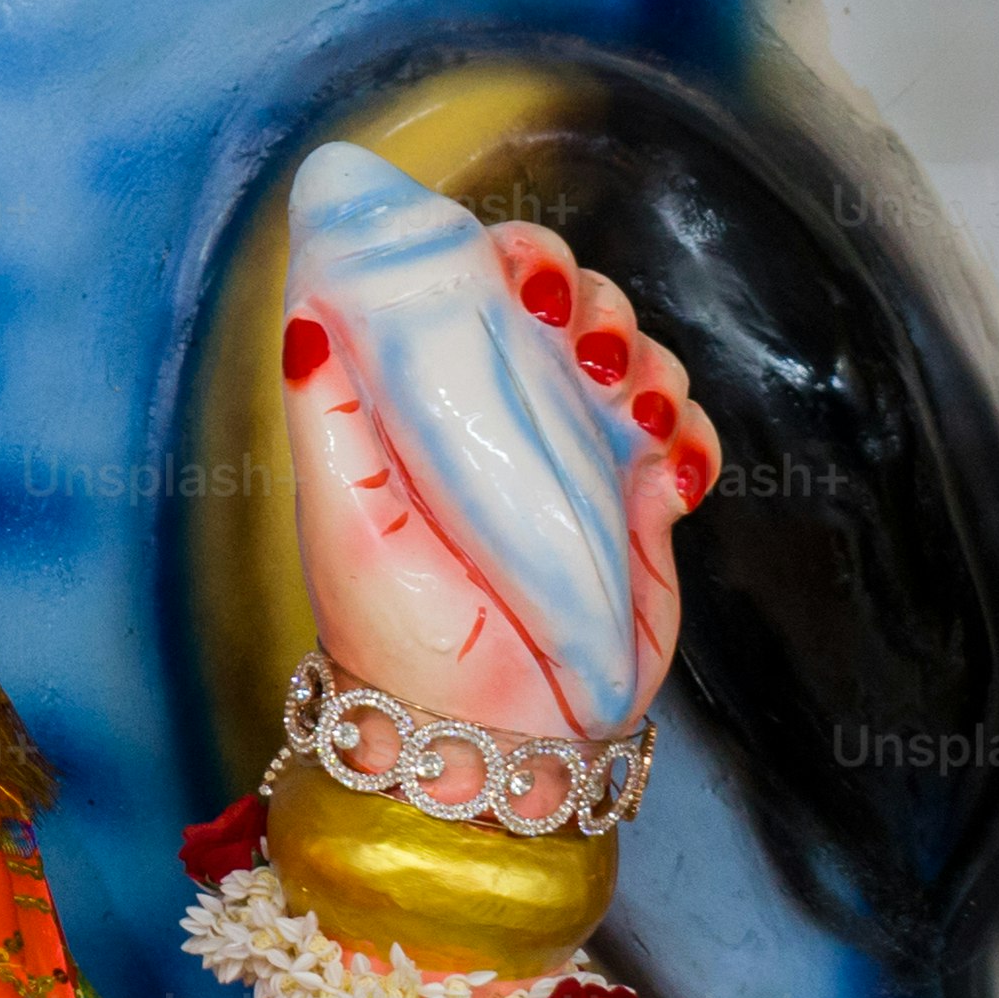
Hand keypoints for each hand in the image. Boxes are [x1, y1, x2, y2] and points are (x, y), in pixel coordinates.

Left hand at [281, 207, 713, 743]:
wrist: (484, 740)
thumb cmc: (394, 638)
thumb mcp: (341, 522)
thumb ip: (325, 418)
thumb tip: (308, 314)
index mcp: (431, 404)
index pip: (472, 291)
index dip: (504, 257)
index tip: (518, 274)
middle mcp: (507, 418)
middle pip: (569, 308)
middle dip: (590, 301)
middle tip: (582, 342)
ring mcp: (578, 460)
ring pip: (636, 361)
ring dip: (645, 365)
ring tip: (628, 415)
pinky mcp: (639, 510)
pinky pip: (685, 441)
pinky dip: (690, 439)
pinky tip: (667, 477)